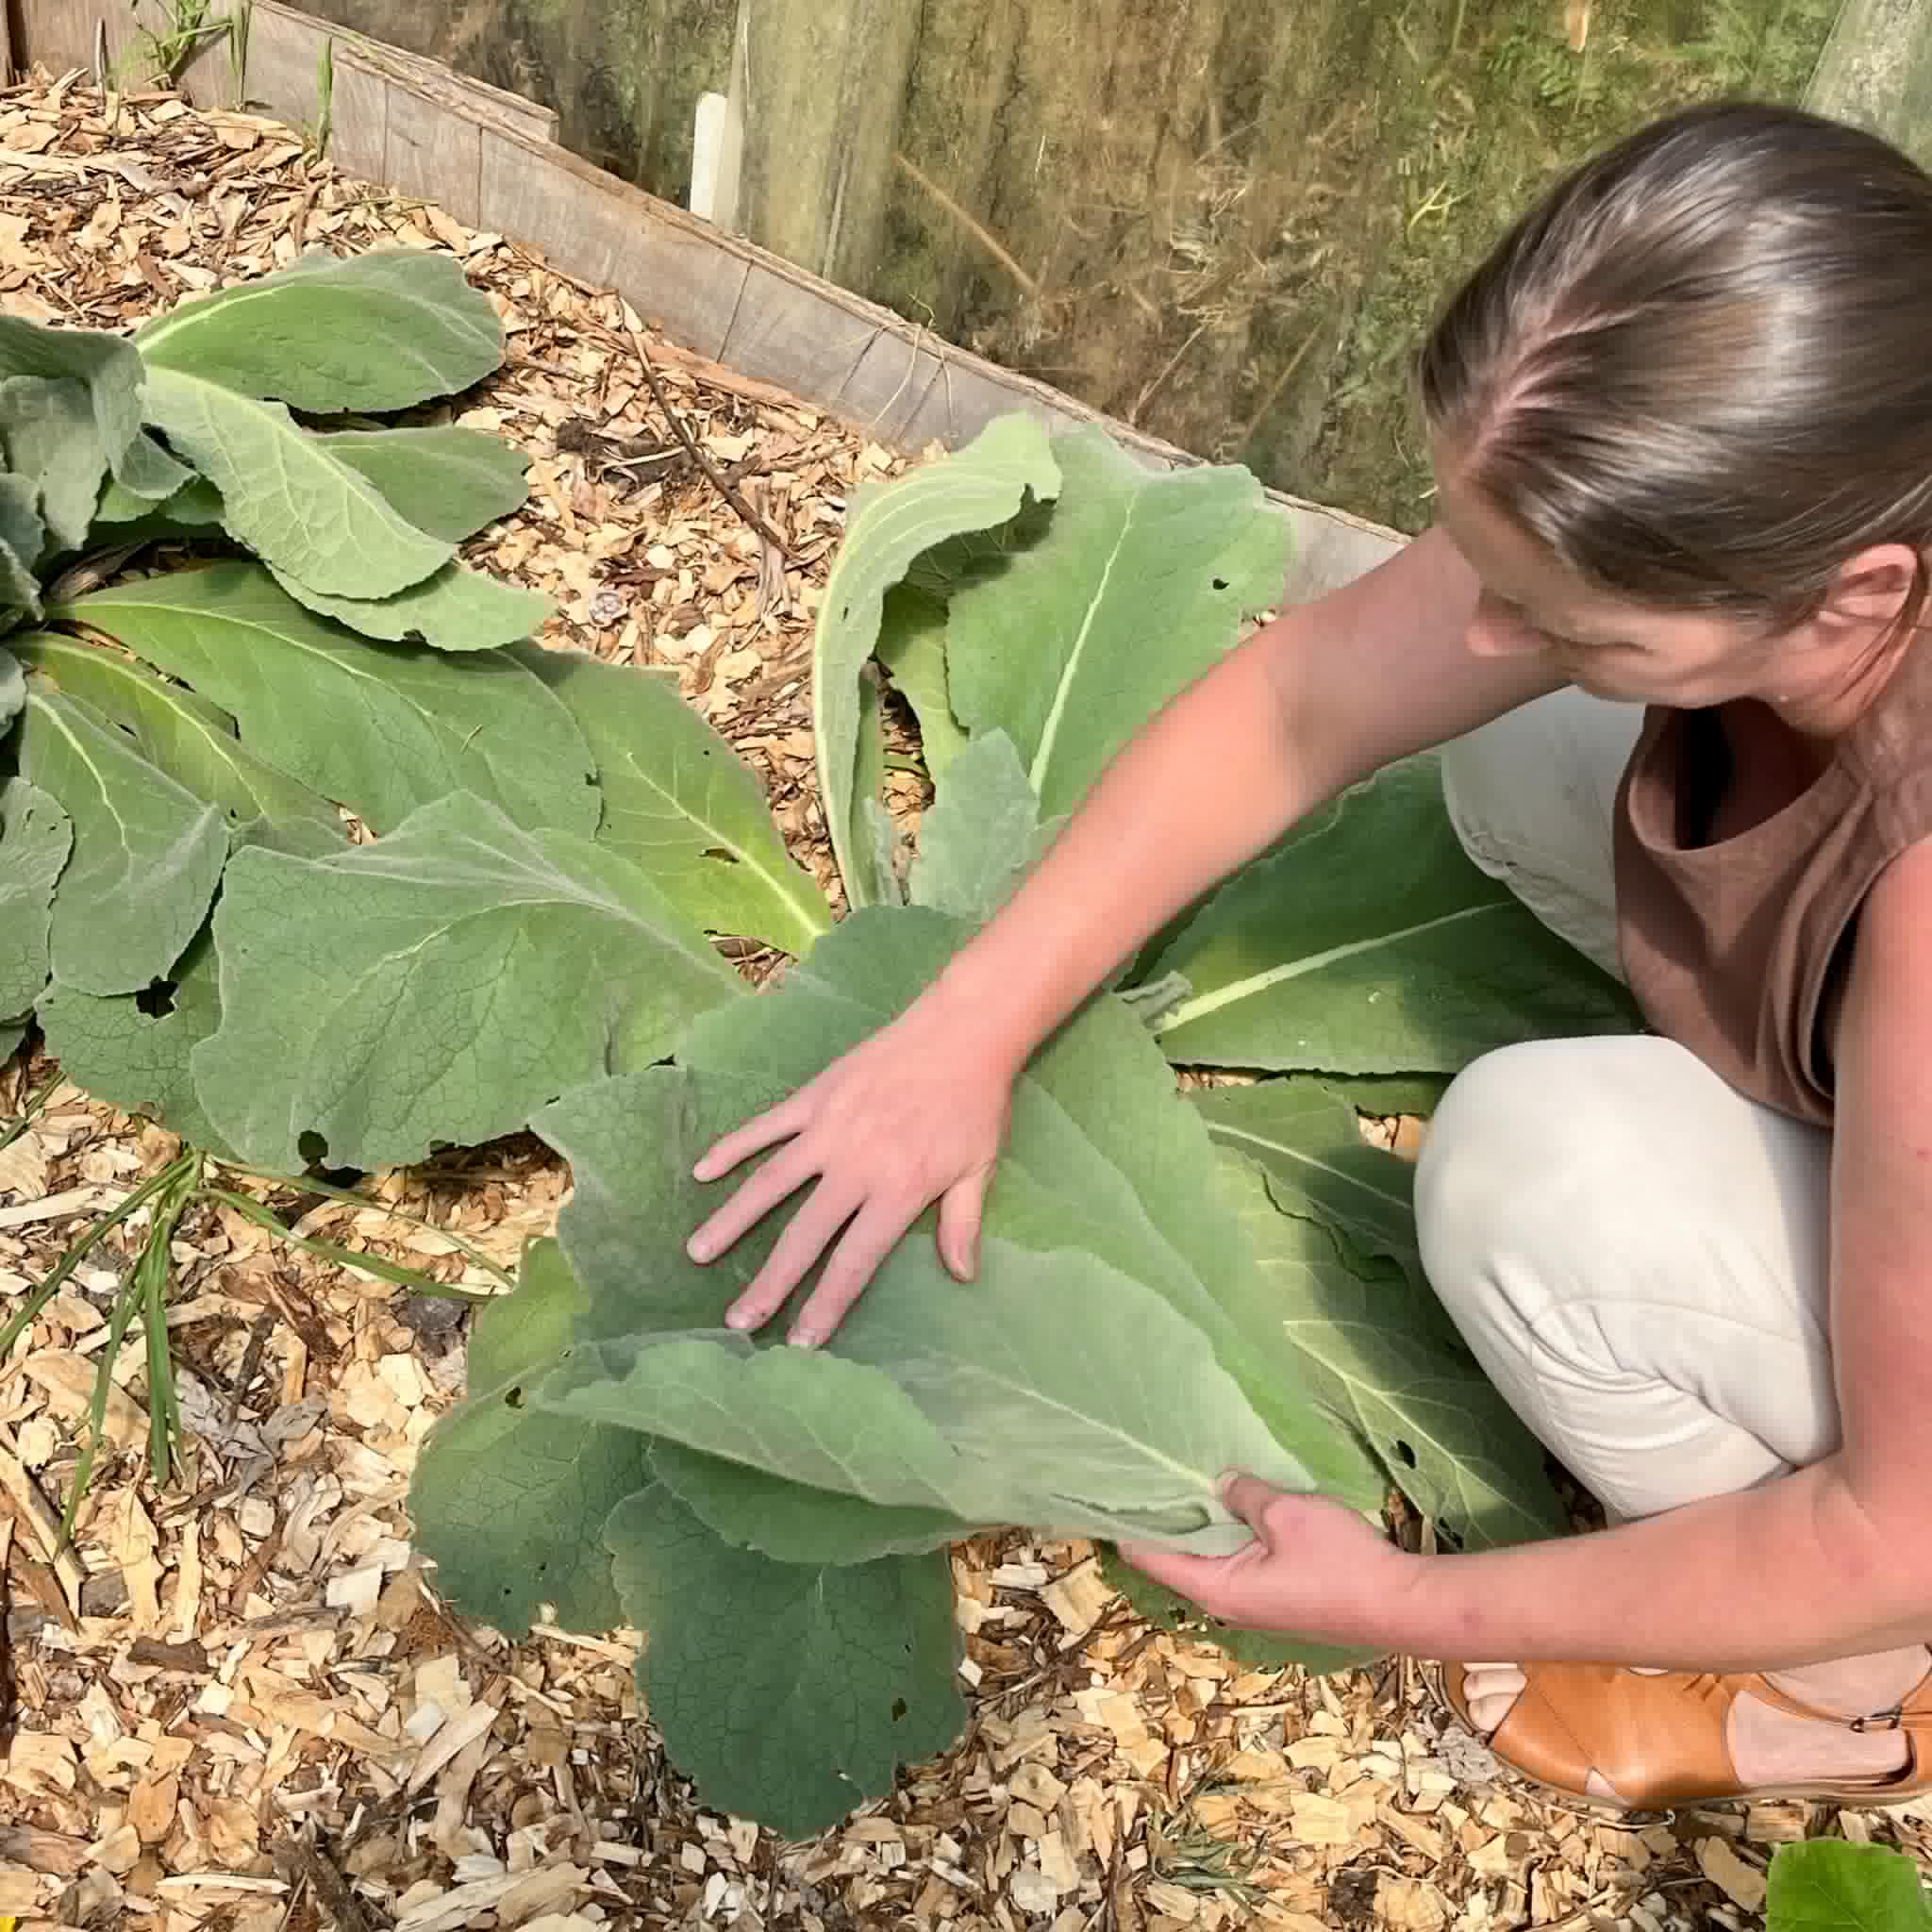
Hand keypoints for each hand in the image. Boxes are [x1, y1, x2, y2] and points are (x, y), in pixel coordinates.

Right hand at [685, 992, 1017, 1346]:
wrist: (962, 1031)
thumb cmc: (975, 1104)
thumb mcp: (979, 1168)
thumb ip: (963, 1223)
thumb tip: (962, 1276)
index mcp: (898, 1190)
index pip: (853, 1261)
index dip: (826, 1303)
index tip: (801, 1340)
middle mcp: (854, 1165)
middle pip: (803, 1235)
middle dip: (769, 1282)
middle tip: (738, 1320)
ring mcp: (828, 1128)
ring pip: (769, 1183)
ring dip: (732, 1220)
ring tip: (698, 1253)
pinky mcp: (814, 1096)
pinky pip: (765, 1126)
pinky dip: (732, 1146)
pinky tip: (700, 1170)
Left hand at [1121, 1475, 1408, 1649]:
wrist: (1400, 1606)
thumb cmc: (1339, 1563)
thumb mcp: (1286, 1515)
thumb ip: (1245, 1494)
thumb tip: (1216, 1481)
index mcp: (1215, 1587)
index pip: (1147, 1554)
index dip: (1124, 1519)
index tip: (1109, 1481)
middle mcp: (1223, 1601)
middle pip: (1173, 1555)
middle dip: (1161, 1513)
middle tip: (1146, 1464)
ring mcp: (1251, 1602)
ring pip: (1207, 1556)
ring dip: (1198, 1519)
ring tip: (1183, 1472)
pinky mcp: (1275, 1596)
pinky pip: (1235, 1559)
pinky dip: (1225, 1530)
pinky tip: (1230, 1498)